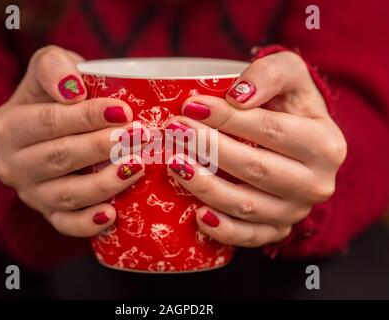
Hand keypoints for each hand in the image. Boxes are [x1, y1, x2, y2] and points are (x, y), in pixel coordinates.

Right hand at [0, 46, 144, 236]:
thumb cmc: (54, 94)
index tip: (123, 111)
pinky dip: (88, 223)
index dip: (86, 117)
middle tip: (138, 136)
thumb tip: (73, 89)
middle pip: (60, 158)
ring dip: (105, 182)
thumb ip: (53, 66)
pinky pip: (66, 224)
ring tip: (138, 166)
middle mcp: (12, 165)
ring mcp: (30, 193)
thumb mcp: (48, 66)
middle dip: (102, 148)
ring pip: (67, 194)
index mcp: (6, 128)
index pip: (48, 122)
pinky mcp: (48, 213)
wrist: (48, 127)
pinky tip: (113, 214)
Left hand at [167, 51, 346, 246]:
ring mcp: (295, 212)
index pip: (271, 131)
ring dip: (206, 186)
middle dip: (210, 149)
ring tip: (175, 163)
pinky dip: (222, 229)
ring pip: (246, 205)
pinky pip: (248, 236)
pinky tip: (196, 214)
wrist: (299, 146)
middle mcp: (316, 184)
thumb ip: (271, 73)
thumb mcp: (291, 75)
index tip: (191, 106)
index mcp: (324, 145)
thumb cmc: (289, 107)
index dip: (228, 119)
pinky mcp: (276, 230)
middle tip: (176, 132)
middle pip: (256, 169)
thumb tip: (238, 96)